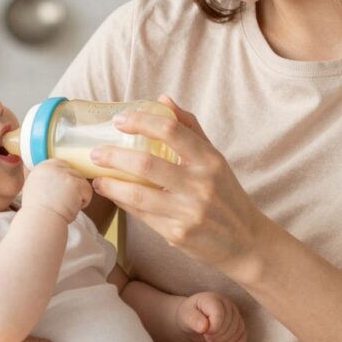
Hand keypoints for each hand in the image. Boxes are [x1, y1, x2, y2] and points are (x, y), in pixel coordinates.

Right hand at [22, 159, 92, 223]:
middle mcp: (52, 167)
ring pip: (82, 181)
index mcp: (41, 168)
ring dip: (77, 196)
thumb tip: (62, 180)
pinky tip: (71, 208)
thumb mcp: (37, 189)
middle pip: (73, 172)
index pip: (61, 164)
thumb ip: (48, 180)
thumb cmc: (39, 213)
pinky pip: (88, 190)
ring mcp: (64, 174)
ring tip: (65, 206)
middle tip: (63, 202)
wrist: (39, 222)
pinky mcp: (75, 183)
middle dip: (73, 188)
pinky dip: (83, 202)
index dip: (65, 179)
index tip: (61, 193)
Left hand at [88, 95, 273, 281]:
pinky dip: (123, 202)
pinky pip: (141, 215)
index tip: (119, 120)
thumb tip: (162, 99)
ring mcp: (188, 211)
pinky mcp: (177, 234)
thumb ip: (189, 128)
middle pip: (146, 164)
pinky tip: (113, 195)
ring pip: (137, 194)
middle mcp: (200, 184)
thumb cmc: (226, 195)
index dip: (141, 121)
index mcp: (210, 160)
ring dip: (111, 184)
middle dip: (113, 156)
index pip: (171, 130)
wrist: (245, 242)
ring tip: (97, 177)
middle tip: (96, 152)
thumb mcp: (215, 159)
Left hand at [177, 291, 246, 341]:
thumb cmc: (188, 315)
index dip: (214, 329)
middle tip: (207, 338)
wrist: (192, 319)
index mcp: (213, 299)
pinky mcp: (237, 323)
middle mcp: (226, 304)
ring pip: (238, 330)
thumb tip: (203, 327)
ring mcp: (234, 313)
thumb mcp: (186, 316)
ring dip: (227, 341)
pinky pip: (243, 334)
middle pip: (230, 324)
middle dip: (219, 336)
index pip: (220, 315)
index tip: (204, 332)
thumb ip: (193, 320)